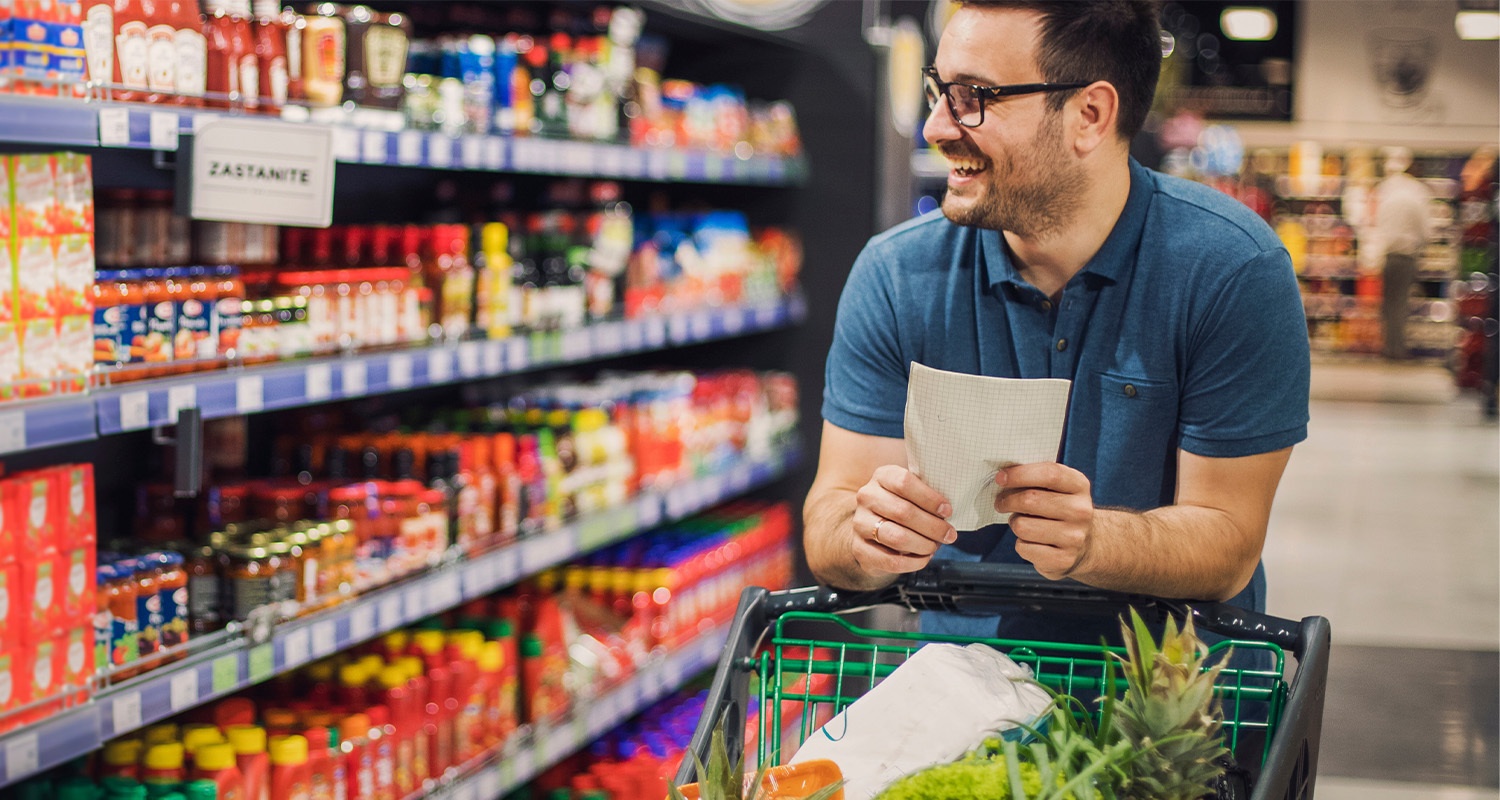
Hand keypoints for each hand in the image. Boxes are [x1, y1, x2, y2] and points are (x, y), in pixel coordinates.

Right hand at [851, 465, 955, 576]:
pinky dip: (913, 563)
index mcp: (882, 476)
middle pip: (903, 512)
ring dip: (923, 544)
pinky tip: (923, 558)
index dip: (929, 498)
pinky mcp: (859, 548)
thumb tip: (948, 513)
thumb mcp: (912, 493)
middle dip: (933, 526)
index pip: (904, 482)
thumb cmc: (902, 506)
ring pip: (896, 537)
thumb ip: (927, 496)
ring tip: (935, 546)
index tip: (947, 511)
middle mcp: (867, 497)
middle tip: (949, 535)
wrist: (873, 527)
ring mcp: (860, 523)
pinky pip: (890, 561)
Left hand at [996, 463, 1094, 579]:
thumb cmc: (1060, 509)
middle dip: (1007, 500)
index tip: (1000, 478)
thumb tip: (1003, 477)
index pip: (1049, 474)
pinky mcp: (1063, 559)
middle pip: (1030, 500)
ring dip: (1014, 523)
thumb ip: (1035, 478)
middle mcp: (1080, 511)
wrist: (1086, 545)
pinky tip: (1032, 541)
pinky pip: (1024, 548)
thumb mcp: (1057, 488)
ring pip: (1022, 526)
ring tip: (1021, 523)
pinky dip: (1021, 544)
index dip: (1020, 474)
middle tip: (1001, 503)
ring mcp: (1074, 537)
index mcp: (1079, 486)